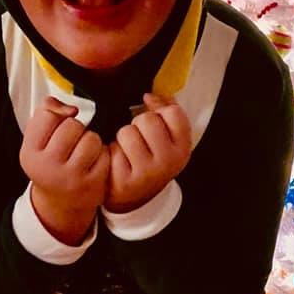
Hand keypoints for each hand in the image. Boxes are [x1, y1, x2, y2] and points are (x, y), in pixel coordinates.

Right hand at [20, 96, 109, 244]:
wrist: (61, 203)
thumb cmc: (50, 162)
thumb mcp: (37, 140)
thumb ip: (47, 112)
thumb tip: (71, 109)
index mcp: (29, 153)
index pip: (47, 115)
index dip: (56, 117)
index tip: (56, 129)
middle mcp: (47, 167)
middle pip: (72, 125)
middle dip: (76, 129)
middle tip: (72, 143)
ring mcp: (71, 177)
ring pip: (91, 138)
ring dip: (91, 141)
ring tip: (83, 152)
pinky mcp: (92, 184)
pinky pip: (105, 154)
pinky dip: (102, 155)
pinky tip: (93, 164)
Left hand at [105, 93, 191, 213]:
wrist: (134, 197)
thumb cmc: (149, 159)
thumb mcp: (166, 138)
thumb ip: (163, 112)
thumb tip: (148, 96)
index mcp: (182, 148)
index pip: (173, 112)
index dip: (158, 110)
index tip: (155, 119)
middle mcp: (169, 162)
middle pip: (147, 120)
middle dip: (137, 124)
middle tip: (138, 139)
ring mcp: (147, 174)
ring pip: (127, 132)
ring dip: (122, 138)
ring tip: (126, 151)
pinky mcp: (125, 182)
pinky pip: (111, 150)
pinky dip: (110, 152)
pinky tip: (117, 162)